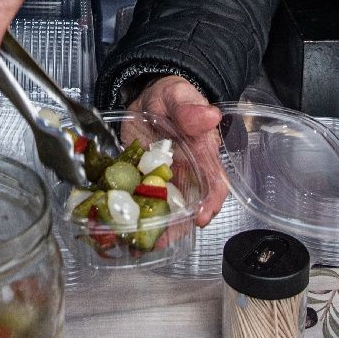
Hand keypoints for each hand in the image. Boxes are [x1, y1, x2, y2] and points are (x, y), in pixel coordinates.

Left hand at [130, 74, 227, 225]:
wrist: (147, 98)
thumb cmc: (170, 98)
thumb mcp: (178, 96)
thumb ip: (189, 108)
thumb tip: (210, 115)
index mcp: (201, 152)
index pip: (213, 181)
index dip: (211, 201)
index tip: (202, 217)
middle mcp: (187, 171)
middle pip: (189, 203)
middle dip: (179, 225)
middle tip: (163, 239)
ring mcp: (165, 178)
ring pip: (166, 207)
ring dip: (157, 225)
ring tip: (142, 241)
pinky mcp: (143, 180)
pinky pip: (141, 199)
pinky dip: (135, 213)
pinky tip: (125, 226)